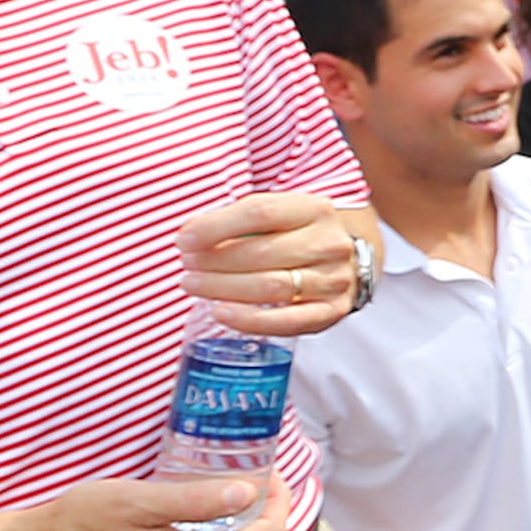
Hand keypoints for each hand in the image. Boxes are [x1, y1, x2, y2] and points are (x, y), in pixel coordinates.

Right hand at [0, 471, 293, 530]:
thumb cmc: (82, 522)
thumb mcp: (141, 501)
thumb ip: (196, 502)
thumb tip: (247, 495)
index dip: (279, 502)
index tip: (272, 473)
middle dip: (255, 506)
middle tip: (247, 468)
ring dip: (226, 516)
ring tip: (218, 481)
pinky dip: (200, 528)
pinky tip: (183, 506)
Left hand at [179, 194, 362, 336]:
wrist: (346, 262)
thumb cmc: (298, 237)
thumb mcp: (278, 216)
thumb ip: (235, 222)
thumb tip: (189, 236)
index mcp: (314, 209)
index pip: (261, 213)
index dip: (216, 227)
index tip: (184, 241)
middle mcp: (329, 243)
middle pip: (262, 252)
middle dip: (214, 261)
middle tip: (188, 266)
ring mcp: (333, 280)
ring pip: (271, 287)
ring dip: (223, 288)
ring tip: (194, 285)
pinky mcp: (331, 311)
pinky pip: (287, 321)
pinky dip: (249, 320)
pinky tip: (221, 312)